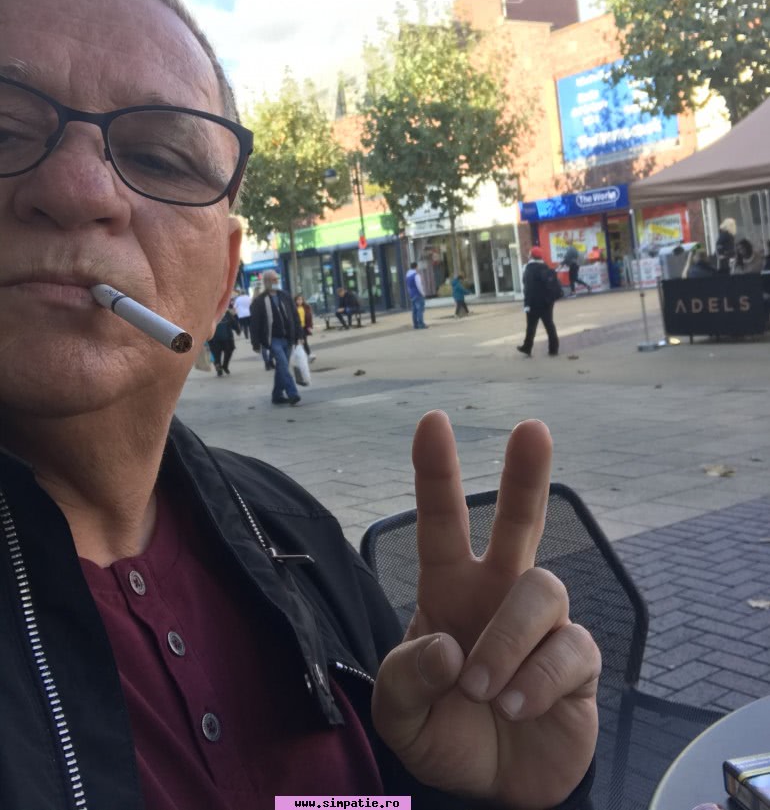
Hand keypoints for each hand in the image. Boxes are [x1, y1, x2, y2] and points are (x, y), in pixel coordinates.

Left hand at [372, 413, 599, 808]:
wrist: (493, 787)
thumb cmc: (443, 730)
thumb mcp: (398, 713)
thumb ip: (404, 678)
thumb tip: (449, 644)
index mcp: (449, 589)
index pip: (441, 522)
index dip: (435, 473)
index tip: (432, 421)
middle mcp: (499, 593)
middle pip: (520, 520)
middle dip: (526, 475)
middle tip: (532, 429)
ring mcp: (542, 624)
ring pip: (542, 588)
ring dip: (506, 640)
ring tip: (482, 690)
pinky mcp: (578, 660)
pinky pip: (568, 649)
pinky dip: (535, 681)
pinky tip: (514, 707)